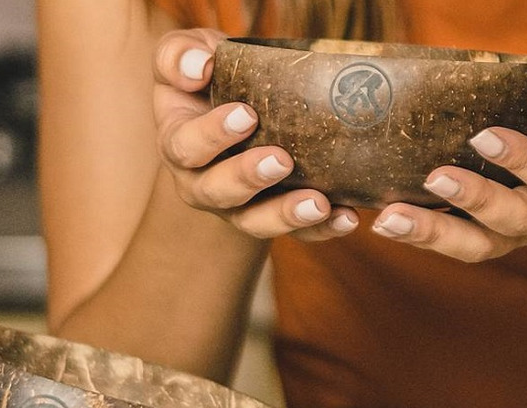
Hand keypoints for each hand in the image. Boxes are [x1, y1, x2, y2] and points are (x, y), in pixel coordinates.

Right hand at [153, 29, 358, 239]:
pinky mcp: (275, 217)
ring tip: (319, 203)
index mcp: (180, 144)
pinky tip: (346, 216)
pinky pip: (298, 233)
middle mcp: (204, 183)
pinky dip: (323, 229)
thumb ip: (179, 55)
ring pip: (256, 222)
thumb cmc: (210, 76)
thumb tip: (199, 64)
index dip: (213, 134)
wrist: (238, 105)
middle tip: (281, 160)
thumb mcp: (187, 55)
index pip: (186, 146)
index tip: (246, 115)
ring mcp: (240, 206)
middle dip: (249, 178)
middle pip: (219, 191)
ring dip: (287, 215)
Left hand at [371, 46, 526, 260]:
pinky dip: (422, 237)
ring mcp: (520, 227)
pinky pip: (458, 244)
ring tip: (392, 219)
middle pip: (518, 219)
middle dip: (476, 199)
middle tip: (435, 176)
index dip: (522, 160)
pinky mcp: (489, 232)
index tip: (483, 136)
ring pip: (482, 245)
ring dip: (436, 233)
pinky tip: (385, 224)